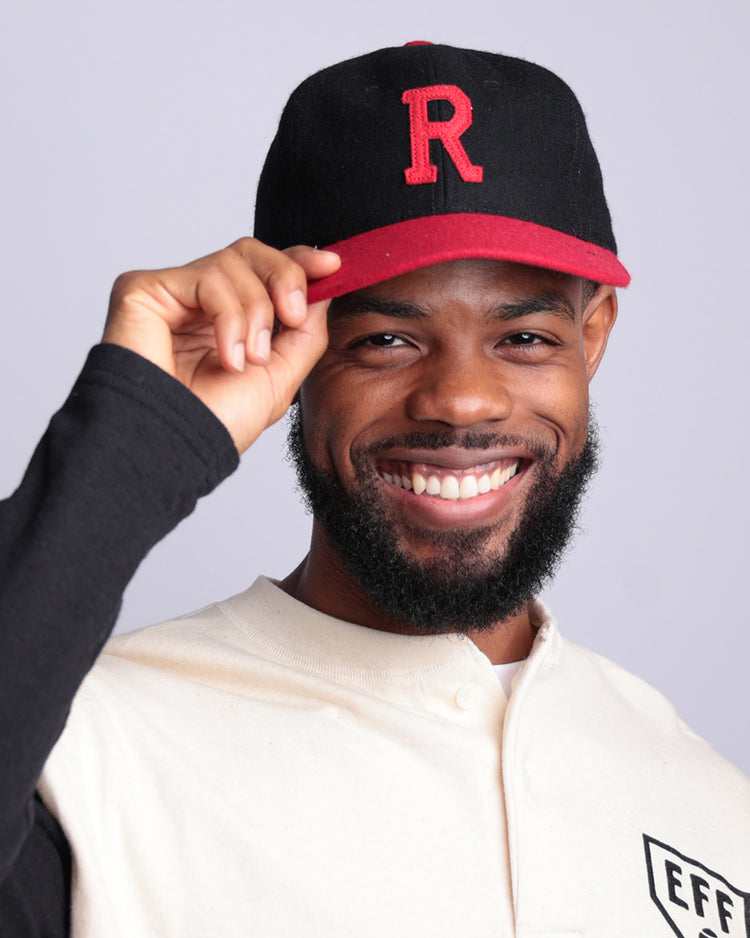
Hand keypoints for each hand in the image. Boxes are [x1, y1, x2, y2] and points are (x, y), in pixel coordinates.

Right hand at [103, 238, 340, 452]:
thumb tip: (322, 288)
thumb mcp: (280, 375)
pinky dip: (230, 317)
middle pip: (249, 251)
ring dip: (255, 314)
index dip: (297, 261)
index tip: (332, 266)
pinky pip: (207, 276)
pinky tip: (227, 356)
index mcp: (226, 321)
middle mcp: (196, 303)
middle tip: (292, 316)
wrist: (181, 448)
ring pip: (232, 262)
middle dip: (284, 277)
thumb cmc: (217, 423)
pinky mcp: (142, 289)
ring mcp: (170, 295)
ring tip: (247, 359)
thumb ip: (304, 331)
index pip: (261, 271)